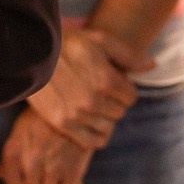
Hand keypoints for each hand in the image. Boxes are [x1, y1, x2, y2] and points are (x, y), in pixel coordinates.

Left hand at [0, 108, 94, 183]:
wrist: (73, 102)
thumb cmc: (43, 114)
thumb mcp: (20, 129)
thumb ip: (9, 154)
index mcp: (14, 152)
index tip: (25, 181)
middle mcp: (30, 164)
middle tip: (44, 177)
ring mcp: (53, 169)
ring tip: (56, 179)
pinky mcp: (74, 171)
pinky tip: (68, 181)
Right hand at [28, 28, 146, 149]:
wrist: (32, 53)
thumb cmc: (68, 44)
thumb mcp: (101, 41)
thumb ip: (129, 56)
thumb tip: (152, 65)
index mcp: (106, 79)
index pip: (131, 97)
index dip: (124, 89)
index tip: (112, 83)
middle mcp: (93, 100)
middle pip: (120, 112)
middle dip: (113, 102)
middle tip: (99, 91)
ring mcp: (77, 114)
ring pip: (107, 126)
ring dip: (103, 117)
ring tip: (90, 103)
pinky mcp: (63, 124)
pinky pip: (92, 141)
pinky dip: (96, 135)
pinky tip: (90, 122)